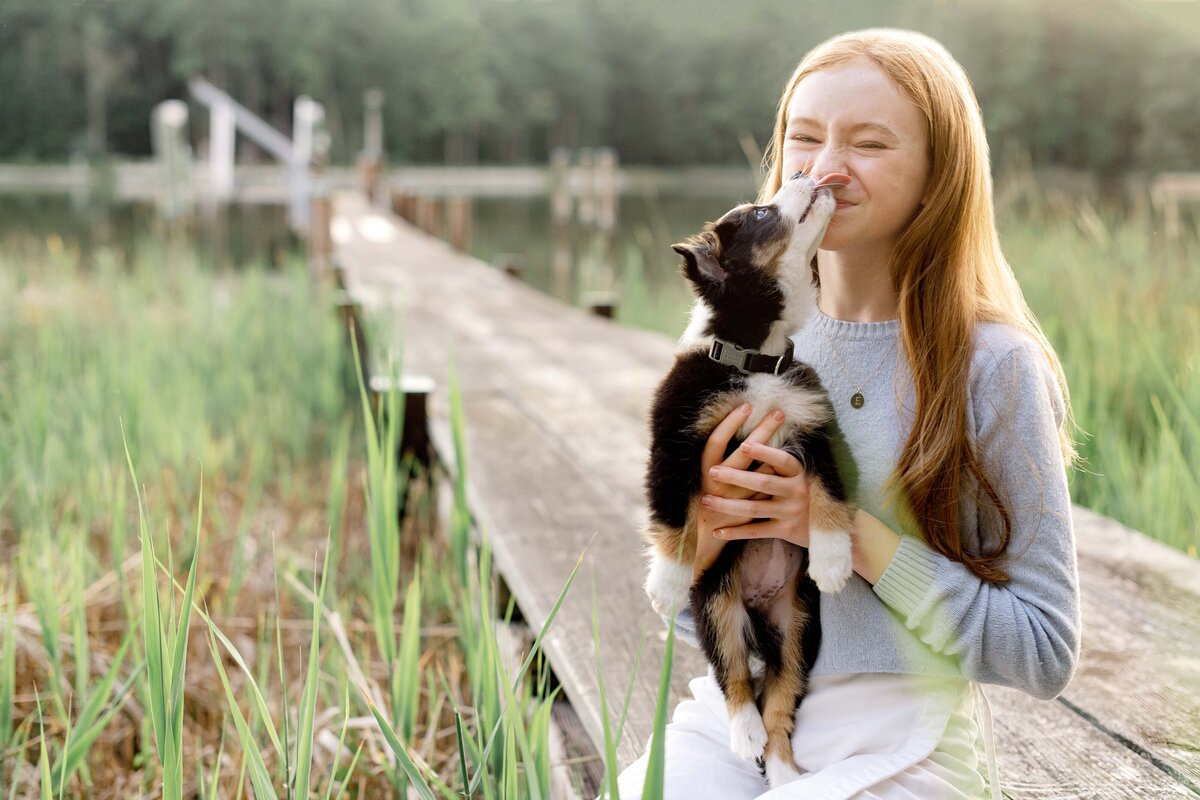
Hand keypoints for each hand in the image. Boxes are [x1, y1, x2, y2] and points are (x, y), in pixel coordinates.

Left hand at [699, 410, 810, 555]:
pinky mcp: (785, 530)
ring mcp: (791, 512)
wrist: (826, 526)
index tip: (744, 445)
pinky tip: (717, 532)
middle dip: (736, 476)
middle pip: (763, 482)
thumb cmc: (801, 492)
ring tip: (706, 500)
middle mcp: (797, 491)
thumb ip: (777, 463)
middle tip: (713, 471)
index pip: (782, 460)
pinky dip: (735, 533)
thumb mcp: (797, 475)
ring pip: (755, 508)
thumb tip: (754, 434)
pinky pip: (756, 531)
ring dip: (728, 505)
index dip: (764, 453)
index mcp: (798, 473)